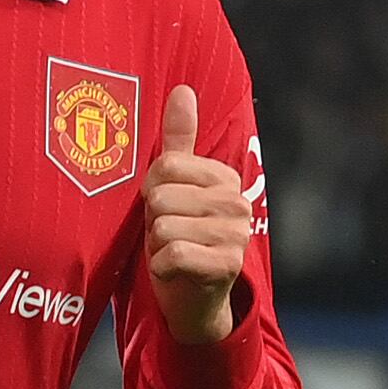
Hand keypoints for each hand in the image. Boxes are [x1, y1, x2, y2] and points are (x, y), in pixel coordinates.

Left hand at [139, 85, 253, 347]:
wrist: (192, 299)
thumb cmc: (179, 237)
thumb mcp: (174, 187)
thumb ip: (178, 140)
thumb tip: (182, 90)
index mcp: (223, 177)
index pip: (165, 166)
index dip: (151, 191)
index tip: (165, 208)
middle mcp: (236, 202)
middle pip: (161, 197)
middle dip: (154, 221)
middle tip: (168, 235)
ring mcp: (235, 234)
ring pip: (163, 227)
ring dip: (157, 246)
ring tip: (173, 252)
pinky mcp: (226, 265)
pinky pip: (172, 255)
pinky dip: (162, 267)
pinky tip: (174, 272)